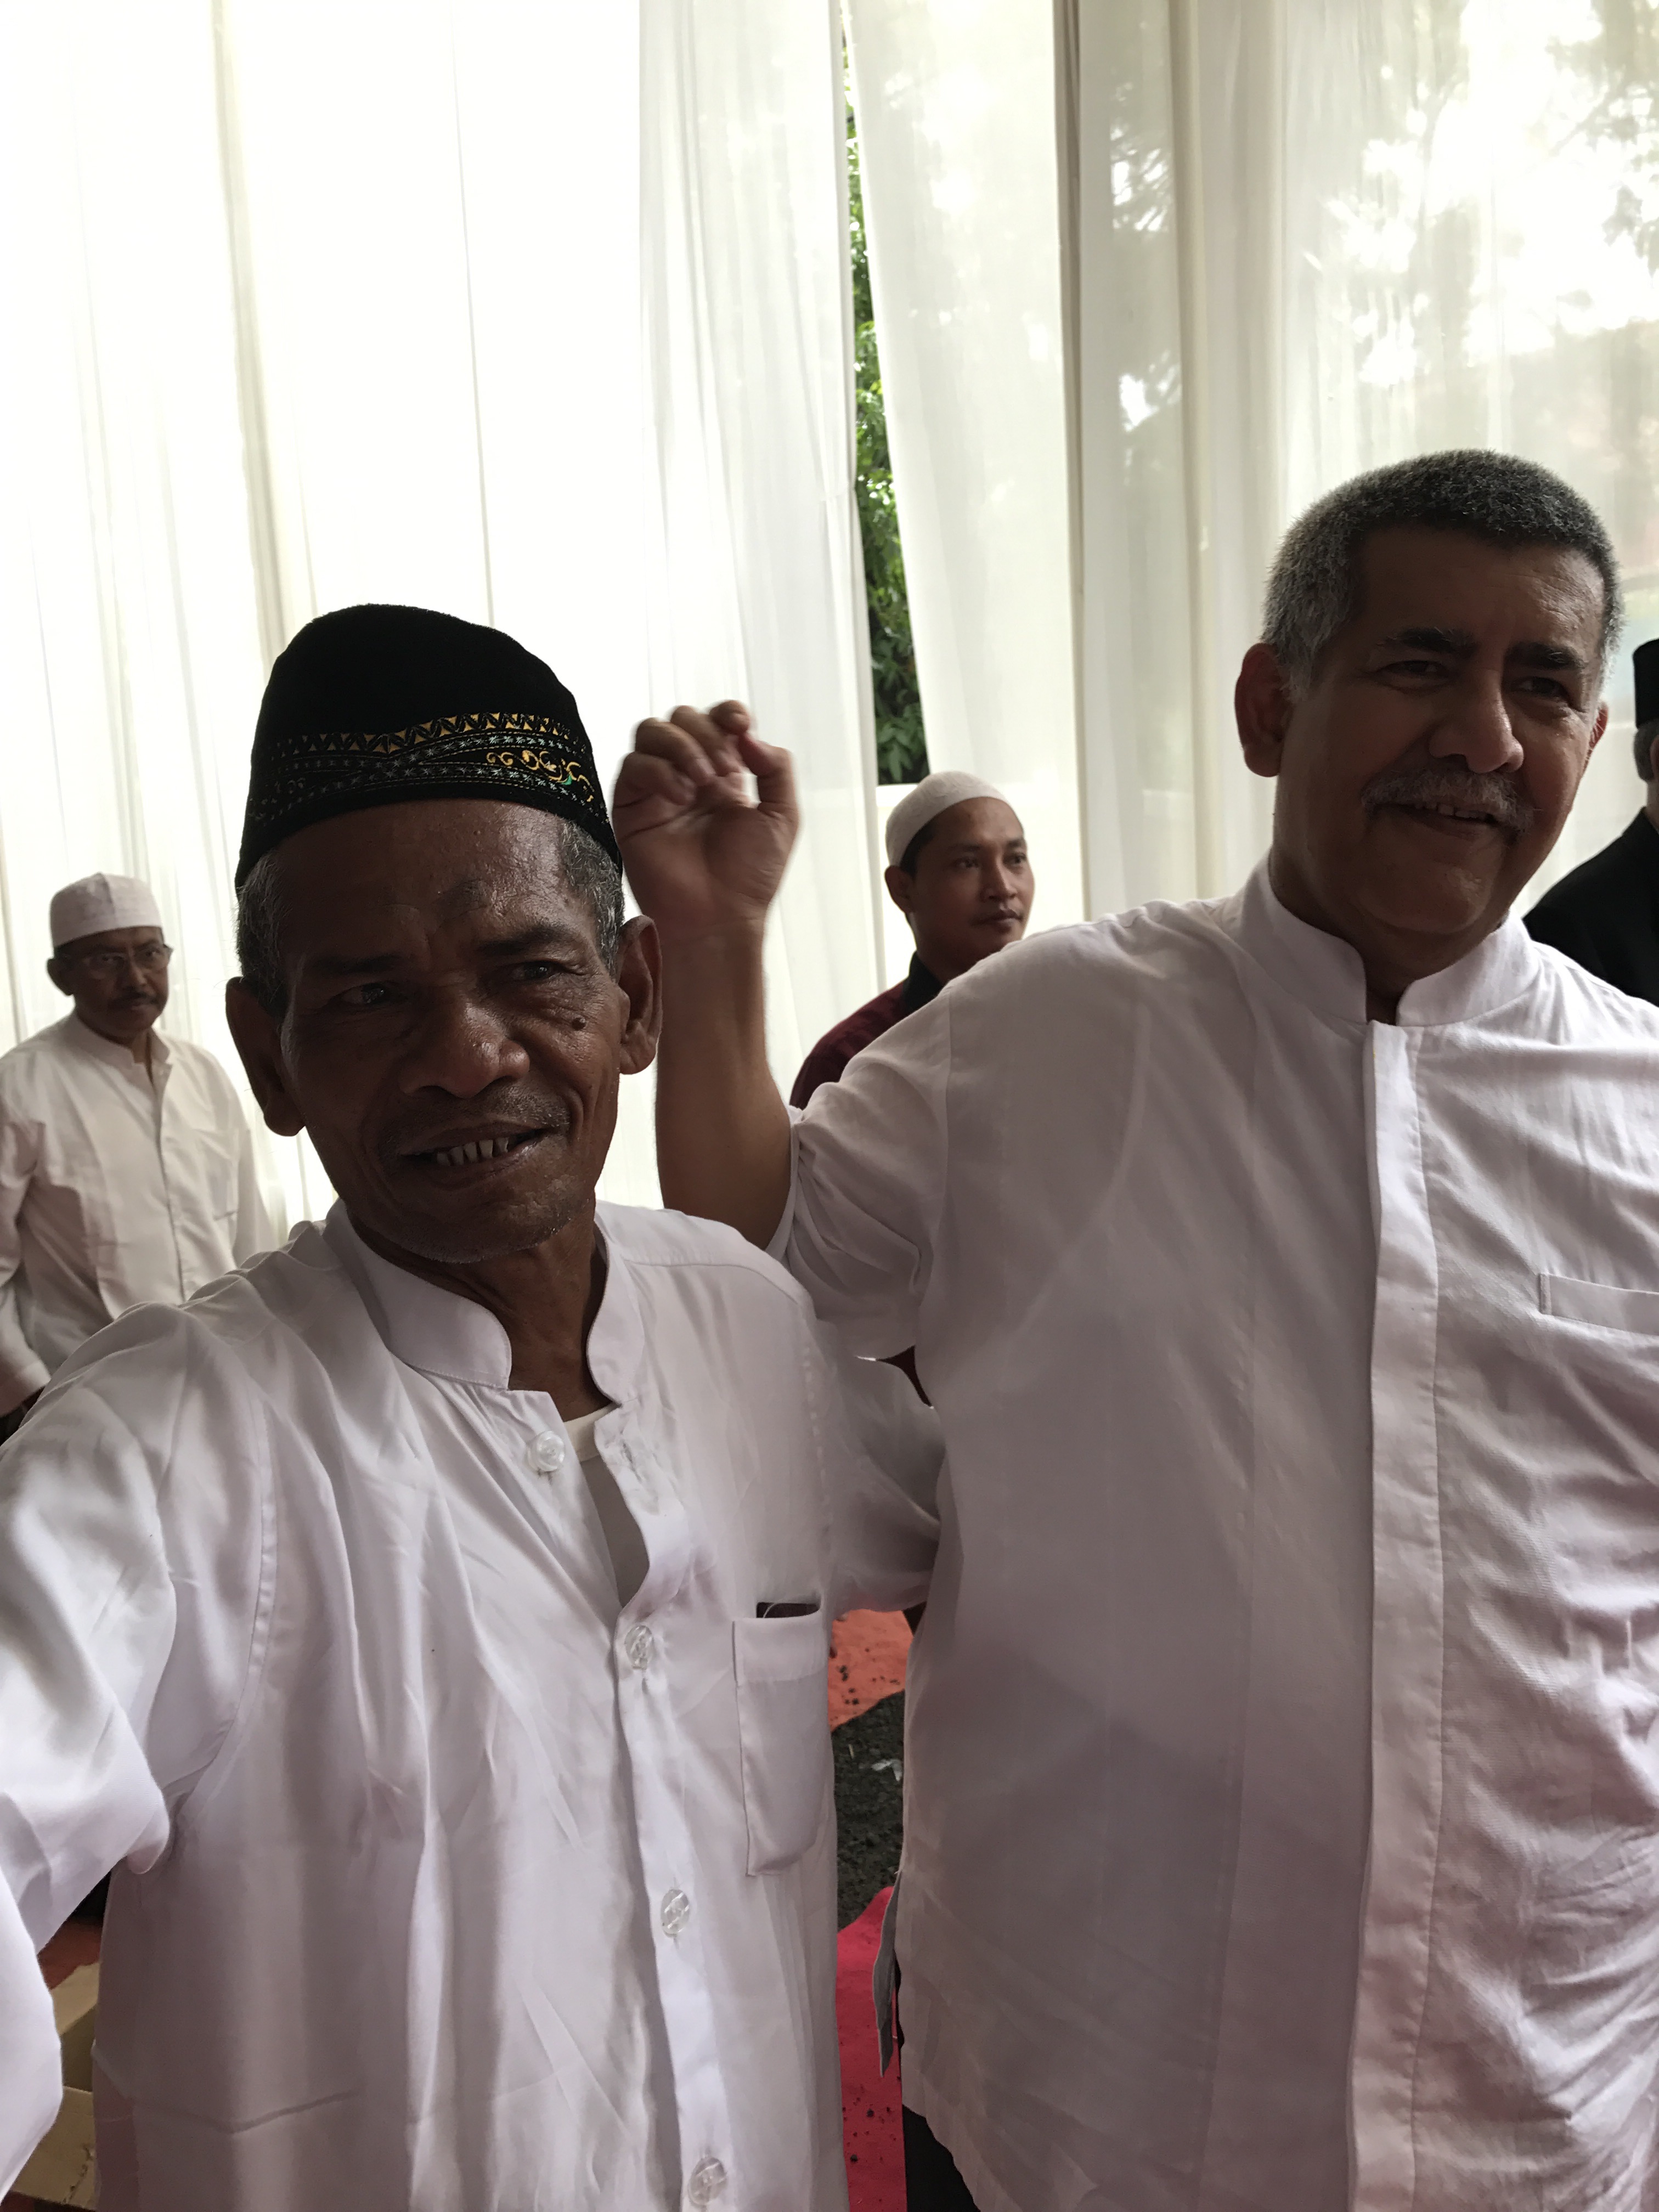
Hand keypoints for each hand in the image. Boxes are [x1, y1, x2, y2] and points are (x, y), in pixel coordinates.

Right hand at [613, 702, 797, 944]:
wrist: (719, 915)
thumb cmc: (749, 876)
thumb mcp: (782, 816)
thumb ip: (776, 767)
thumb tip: (747, 734)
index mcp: (724, 774)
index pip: (717, 720)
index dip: (726, 712)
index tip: (740, 724)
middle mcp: (688, 775)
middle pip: (682, 718)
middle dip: (706, 734)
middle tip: (725, 771)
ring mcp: (658, 789)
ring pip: (652, 732)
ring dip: (681, 746)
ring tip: (702, 782)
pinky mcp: (632, 807)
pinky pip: (633, 765)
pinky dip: (658, 771)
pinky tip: (680, 797)